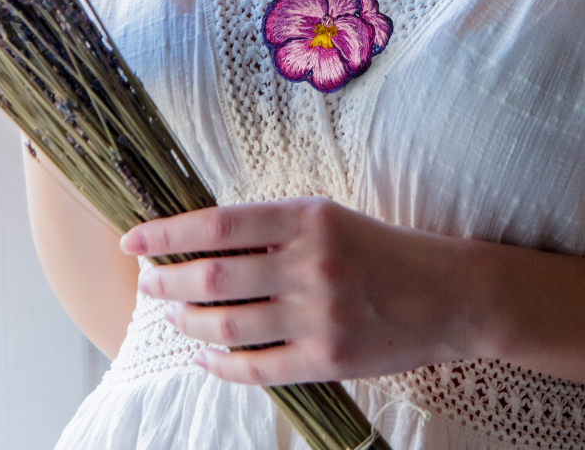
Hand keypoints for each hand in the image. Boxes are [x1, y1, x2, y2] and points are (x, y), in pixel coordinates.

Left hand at [120, 197, 490, 384]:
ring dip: (189, 323)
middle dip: (168, 282)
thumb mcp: (330, 217)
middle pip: (215, 277)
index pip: (220, 224)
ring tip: (174, 317)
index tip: (135, 241)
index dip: (169, 233)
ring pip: (228, 325)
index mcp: (308, 217)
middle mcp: (310, 263)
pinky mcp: (328, 358)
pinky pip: (257, 368)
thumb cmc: (382, 249)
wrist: (449, 294)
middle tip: (148, 285)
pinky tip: (204, 356)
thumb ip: (273, 227)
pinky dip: (220, 364)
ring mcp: (319, 315)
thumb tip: (204, 241)